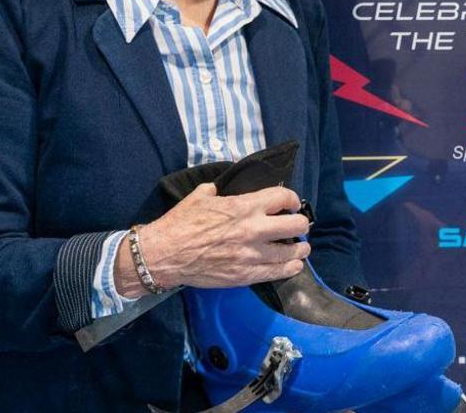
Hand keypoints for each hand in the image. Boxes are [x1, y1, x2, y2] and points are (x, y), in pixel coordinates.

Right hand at [116, 183, 311, 295]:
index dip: (292, 199)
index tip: (292, 204)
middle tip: (299, 226)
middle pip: (295, 225)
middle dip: (301, 224)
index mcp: (244, 206)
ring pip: (290, 252)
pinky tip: (293, 266)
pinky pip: (275, 273)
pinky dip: (288, 269)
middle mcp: (253, 229)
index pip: (282, 198)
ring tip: (302, 248)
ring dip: (300, 249)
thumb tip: (220, 189)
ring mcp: (250, 255)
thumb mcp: (200, 197)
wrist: (163, 255)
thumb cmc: (180, 223)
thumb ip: (217, 191)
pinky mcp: (244, 275)